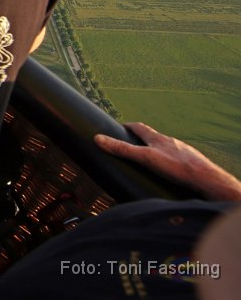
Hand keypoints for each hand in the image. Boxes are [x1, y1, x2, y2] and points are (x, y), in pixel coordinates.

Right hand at [94, 122, 240, 201]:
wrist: (207, 179)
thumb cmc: (177, 167)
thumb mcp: (145, 158)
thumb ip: (123, 149)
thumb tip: (98, 139)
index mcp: (158, 139)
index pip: (140, 127)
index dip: (129, 126)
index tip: (120, 127)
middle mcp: (171, 142)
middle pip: (153, 137)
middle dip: (141, 140)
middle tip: (131, 145)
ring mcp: (182, 152)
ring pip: (166, 149)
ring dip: (156, 152)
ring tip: (148, 162)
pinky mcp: (190, 164)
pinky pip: (176, 160)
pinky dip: (168, 163)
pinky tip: (168, 174)